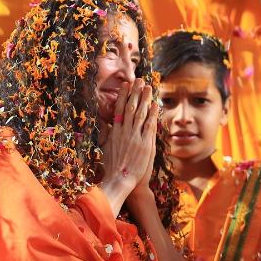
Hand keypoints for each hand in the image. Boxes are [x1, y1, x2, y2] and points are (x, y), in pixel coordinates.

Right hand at [100, 80, 156, 203]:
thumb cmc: (111, 167)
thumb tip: (105, 123)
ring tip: (148, 87)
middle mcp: (124, 132)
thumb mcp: (105, 148)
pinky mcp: (145, 144)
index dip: (122, 96)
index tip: (125, 85)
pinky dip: (152, 114)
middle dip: (134, 93)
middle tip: (139, 80)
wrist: (119, 181)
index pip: (118, 109)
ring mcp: (135, 137)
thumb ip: (106, 134)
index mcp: (114, 132)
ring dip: (144, 99)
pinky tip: (155, 104)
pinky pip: (149, 126)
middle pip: (130, 108)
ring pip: (140, 114)